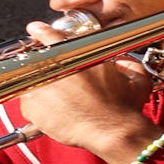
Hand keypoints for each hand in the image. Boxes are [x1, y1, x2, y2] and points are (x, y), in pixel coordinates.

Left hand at [14, 20, 159, 163]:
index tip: (35, 29)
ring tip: (58, 99)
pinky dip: (39, 106)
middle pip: (37, 59)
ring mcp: (39, 88)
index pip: (50, 35)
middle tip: (54, 75)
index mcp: (76, 55)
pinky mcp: (31, 108)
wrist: (112, 133)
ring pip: (31, 81)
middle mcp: (53, 68)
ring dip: (41, 86)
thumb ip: (127, 62)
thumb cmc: (124, 106)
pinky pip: (28, 103)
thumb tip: (122, 59)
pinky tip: (56, 112)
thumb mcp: (136, 77)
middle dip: (43, 64)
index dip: (41, 31)